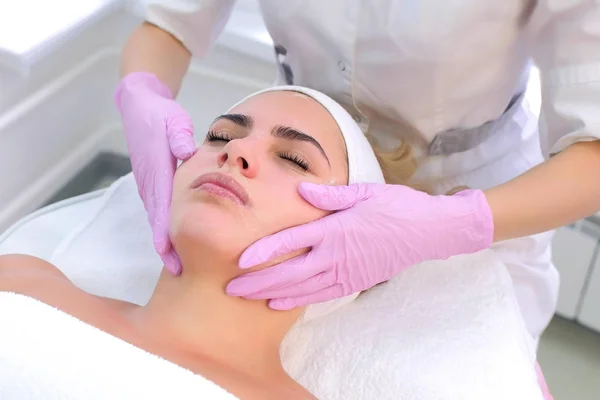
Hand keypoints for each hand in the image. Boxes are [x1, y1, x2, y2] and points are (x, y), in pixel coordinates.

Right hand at [115, 72, 195, 274]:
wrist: (139, 106)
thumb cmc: (159, 114)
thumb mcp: (173, 119)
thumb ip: (179, 136)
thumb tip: (187, 152)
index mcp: (156, 171)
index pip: (161, 209)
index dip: (164, 235)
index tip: (171, 257)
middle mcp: (149, 182)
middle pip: (157, 221)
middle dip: (166, 248)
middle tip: (178, 272)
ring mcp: (148, 183)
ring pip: (157, 217)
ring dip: (164, 240)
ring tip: (177, 264)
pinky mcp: (150, 181)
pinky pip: (157, 208)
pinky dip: (163, 227)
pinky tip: (173, 240)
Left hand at [227, 182, 492, 308]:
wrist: (430, 232)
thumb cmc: (399, 207)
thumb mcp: (365, 192)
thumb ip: (330, 196)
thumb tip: (300, 189)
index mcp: (336, 229)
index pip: (292, 241)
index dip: (265, 251)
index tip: (241, 260)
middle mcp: (336, 255)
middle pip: (290, 272)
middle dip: (258, 282)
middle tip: (231, 289)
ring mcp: (345, 272)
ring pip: (301, 289)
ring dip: (271, 294)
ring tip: (248, 298)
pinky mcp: (354, 282)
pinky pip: (320, 296)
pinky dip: (298, 301)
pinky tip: (279, 304)